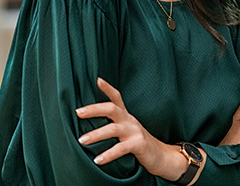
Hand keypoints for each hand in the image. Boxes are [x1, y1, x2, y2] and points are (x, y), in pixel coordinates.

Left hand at [76, 77, 190, 180]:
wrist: (161, 156)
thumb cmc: (138, 142)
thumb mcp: (126, 129)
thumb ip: (113, 123)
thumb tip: (89, 121)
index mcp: (125, 115)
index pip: (116, 97)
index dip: (107, 88)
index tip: (97, 80)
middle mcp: (129, 120)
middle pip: (111, 108)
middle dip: (94, 109)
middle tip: (78, 112)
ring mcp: (134, 131)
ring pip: (113, 129)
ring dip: (96, 134)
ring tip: (81, 140)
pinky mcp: (138, 144)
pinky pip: (120, 149)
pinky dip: (108, 154)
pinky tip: (97, 160)